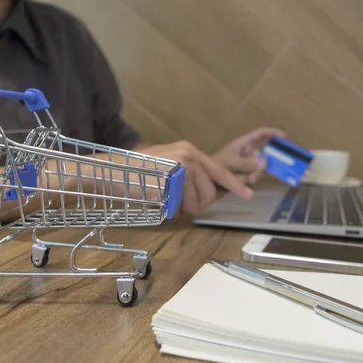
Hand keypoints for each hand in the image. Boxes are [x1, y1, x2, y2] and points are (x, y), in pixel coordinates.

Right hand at [136, 141, 252, 215]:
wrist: (113, 171)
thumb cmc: (138, 171)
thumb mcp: (168, 164)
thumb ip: (188, 173)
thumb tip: (204, 194)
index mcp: (189, 151)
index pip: (218, 170)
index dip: (234, 185)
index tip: (248, 195)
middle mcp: (188, 157)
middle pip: (209, 193)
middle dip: (197, 204)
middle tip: (178, 203)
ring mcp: (179, 170)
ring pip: (195, 203)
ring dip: (182, 209)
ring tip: (165, 199)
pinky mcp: (169, 184)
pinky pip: (179, 208)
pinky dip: (170, 211)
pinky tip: (158, 202)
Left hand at [212, 127, 284, 183]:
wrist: (204, 179)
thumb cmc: (215, 165)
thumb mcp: (231, 163)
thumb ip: (248, 163)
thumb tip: (265, 162)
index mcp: (243, 144)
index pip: (260, 134)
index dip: (272, 133)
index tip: (284, 138)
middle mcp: (246, 153)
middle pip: (262, 158)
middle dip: (259, 167)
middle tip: (252, 175)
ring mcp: (245, 164)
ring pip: (257, 170)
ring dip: (250, 176)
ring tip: (238, 179)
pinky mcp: (243, 175)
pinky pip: (251, 178)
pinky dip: (245, 181)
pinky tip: (236, 182)